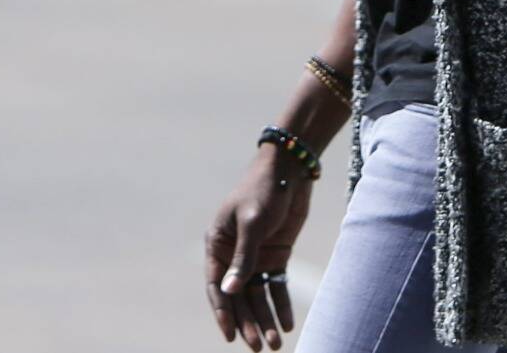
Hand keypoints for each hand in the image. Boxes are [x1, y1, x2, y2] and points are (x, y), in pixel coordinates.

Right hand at [204, 152, 312, 349]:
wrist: (290, 171)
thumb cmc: (263, 190)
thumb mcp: (252, 223)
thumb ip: (243, 257)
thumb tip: (229, 292)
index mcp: (218, 243)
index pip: (216, 285)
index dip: (222, 312)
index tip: (230, 337)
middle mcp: (233, 253)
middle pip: (238, 296)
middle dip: (248, 323)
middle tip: (259, 348)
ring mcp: (255, 256)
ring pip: (258, 296)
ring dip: (265, 320)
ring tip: (275, 343)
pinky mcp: (276, 255)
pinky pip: (276, 287)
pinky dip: (281, 305)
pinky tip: (288, 324)